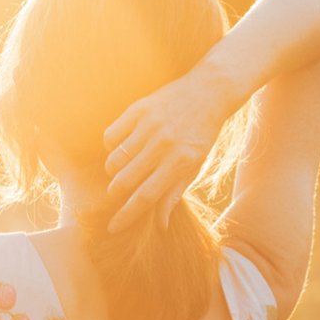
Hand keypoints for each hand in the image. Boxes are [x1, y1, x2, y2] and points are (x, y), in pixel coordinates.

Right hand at [102, 57, 248, 232]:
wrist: (209, 91)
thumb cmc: (202, 135)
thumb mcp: (194, 166)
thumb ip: (174, 194)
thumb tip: (160, 226)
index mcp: (180, 162)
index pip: (145, 197)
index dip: (126, 215)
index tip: (113, 228)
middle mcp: (163, 144)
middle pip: (125, 181)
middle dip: (115, 194)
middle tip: (117, 193)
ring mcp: (149, 125)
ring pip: (114, 161)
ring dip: (113, 171)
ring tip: (122, 168)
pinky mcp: (138, 109)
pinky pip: (110, 136)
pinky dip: (110, 147)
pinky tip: (121, 146)